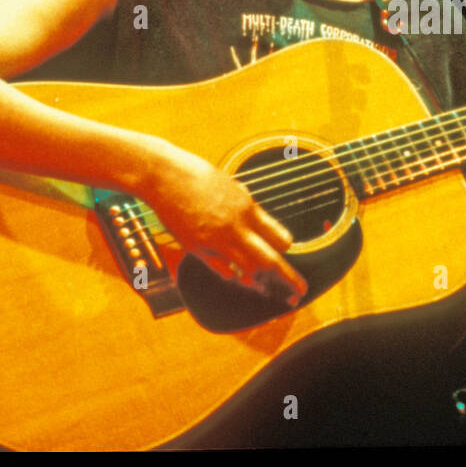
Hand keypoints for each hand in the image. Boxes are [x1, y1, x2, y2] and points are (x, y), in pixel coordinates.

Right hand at [147, 149, 307, 304]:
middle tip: (301, 292)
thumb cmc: (198, 176)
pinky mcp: (196, 248)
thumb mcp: (232, 187)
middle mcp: (235, 227)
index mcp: (247, 209)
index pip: (280, 238)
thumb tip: (258, 221)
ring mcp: (215, 240)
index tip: (286, 249)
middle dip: (289, 278)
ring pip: (246, 270)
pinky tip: (235, 275)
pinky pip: (220, 269)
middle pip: (270, 261)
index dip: (284, 245)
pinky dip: (231, 273)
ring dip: (258, 280)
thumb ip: (246, 206)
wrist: (164, 175)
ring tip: (264, 286)